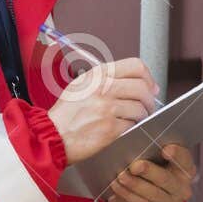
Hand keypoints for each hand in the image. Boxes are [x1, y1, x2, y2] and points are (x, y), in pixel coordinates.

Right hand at [46, 57, 160, 163]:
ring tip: (133, 120)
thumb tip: (138, 82)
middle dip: (149, 99)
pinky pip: (132, 125)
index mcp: (98, 74)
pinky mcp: (110, 128)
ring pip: (140, 108)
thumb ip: (107, 80)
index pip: (136, 66)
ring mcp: (107, 108)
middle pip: (142, 87)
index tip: (151, 87)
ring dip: (141, 116)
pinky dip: (131, 128)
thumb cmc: (66, 114)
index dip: (148, 77)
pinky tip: (122, 129)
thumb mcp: (82, 85)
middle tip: (147, 107)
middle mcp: (103, 88)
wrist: (51, 135)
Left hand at [107, 143, 195, 201]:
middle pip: (167, 179)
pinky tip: (117, 188)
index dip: (177, 154)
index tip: (165, 149)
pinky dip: (127, 196)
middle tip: (135, 165)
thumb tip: (134, 138)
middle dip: (149, 171)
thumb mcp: (151, 161)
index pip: (185, 160)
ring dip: (134, 184)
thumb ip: (149, 152)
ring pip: (152, 194)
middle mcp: (182, 189)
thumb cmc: (146, 175)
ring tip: (120, 176)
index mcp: (185, 170)